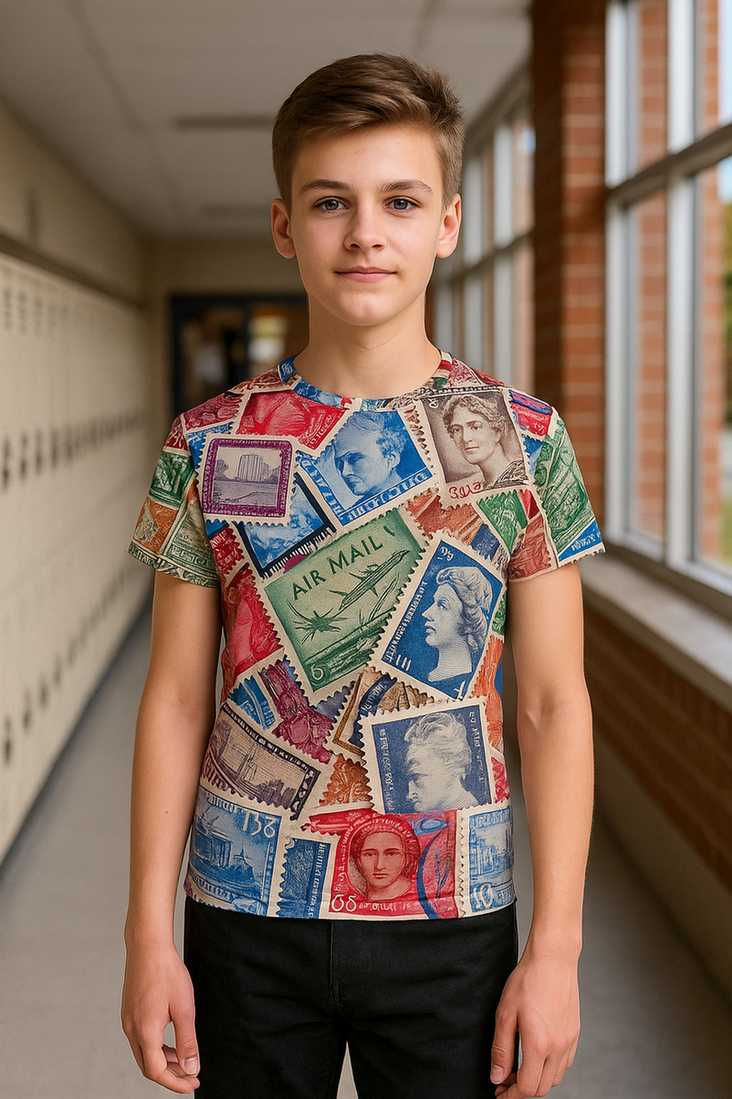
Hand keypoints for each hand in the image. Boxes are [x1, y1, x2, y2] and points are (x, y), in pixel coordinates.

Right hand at [121, 939, 200, 1092]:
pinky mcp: (128, 1012)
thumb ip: (187, 1041)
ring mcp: (127, 1020)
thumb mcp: (184, 1008)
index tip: (192, 1083)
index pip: (157, 1071)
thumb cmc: (166, 971)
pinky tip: (169, 1040)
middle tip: (190, 1075)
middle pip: (148, 1066)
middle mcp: (131, 1029)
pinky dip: (155, 1047)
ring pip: (143, 1053)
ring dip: (163, 1061)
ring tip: (183, 1058)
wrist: (148, 945)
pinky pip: (140, 1039)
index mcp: (145, 1031)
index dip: (175, 1082)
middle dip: (170, 1075)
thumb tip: (191, 1068)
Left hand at [490, 950, 579, 1096]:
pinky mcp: (575, 1033)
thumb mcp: (505, 1014)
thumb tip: (497, 1077)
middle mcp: (558, 1048)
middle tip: (505, 1081)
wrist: (553, 960)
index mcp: (539, 1045)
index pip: (527, 1088)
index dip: (511, 1096)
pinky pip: (565, 1063)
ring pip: (555, 1078)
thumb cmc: (527, 981)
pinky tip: (538, 1055)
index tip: (499, 1092)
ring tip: (520, 1067)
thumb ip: (501, 1049)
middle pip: (542, 1088)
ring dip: (537, 1080)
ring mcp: (569, 1041)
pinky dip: (550, 1068)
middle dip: (522, 1090)